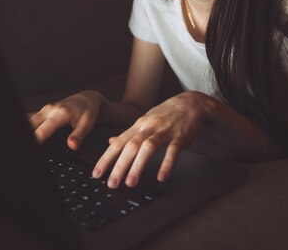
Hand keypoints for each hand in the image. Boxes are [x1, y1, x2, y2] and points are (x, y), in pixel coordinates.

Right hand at [29, 90, 101, 147]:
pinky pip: (30, 117)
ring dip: (27, 128)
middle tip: (30, 145)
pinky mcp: (43, 111)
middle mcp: (50, 110)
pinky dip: (28, 124)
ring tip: (28, 138)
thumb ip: (79, 135)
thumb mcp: (87, 124)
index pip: (44, 129)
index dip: (37, 138)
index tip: (35, 144)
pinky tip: (30, 130)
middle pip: (32, 123)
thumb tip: (72, 145)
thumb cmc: (87, 110)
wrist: (87, 98)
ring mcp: (45, 110)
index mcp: (60, 113)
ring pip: (29, 119)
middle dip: (29, 133)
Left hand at [91, 91, 209, 187]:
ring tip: (130, 183)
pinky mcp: (180, 136)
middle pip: (131, 146)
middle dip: (119, 166)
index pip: (119, 143)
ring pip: (148, 147)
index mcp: (139, 125)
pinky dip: (166, 164)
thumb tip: (110, 141)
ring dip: (138, 166)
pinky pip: (173, 150)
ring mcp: (165, 131)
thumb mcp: (145, 121)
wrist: (191, 103)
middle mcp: (149, 127)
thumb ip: (129, 134)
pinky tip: (161, 177)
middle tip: (111, 184)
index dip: (106, 158)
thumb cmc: (166, 114)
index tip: (97, 174)